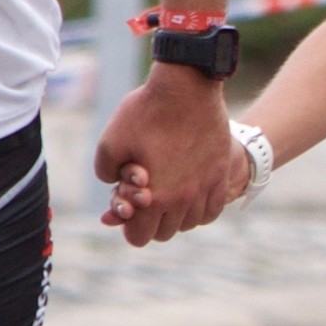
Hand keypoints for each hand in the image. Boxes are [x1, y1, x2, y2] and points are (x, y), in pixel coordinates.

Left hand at [92, 64, 235, 245]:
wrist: (186, 88)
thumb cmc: (146, 112)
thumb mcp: (109, 142)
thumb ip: (106, 174)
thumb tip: (115, 185)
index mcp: (154, 198)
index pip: (139, 237)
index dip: (129, 226)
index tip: (128, 210)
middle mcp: (182, 200)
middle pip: (165, 233)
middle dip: (151, 221)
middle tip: (146, 197)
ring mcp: (205, 188)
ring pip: (189, 223)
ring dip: (176, 215)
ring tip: (168, 193)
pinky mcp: (220, 174)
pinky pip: (213, 210)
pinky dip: (200, 209)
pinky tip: (191, 194)